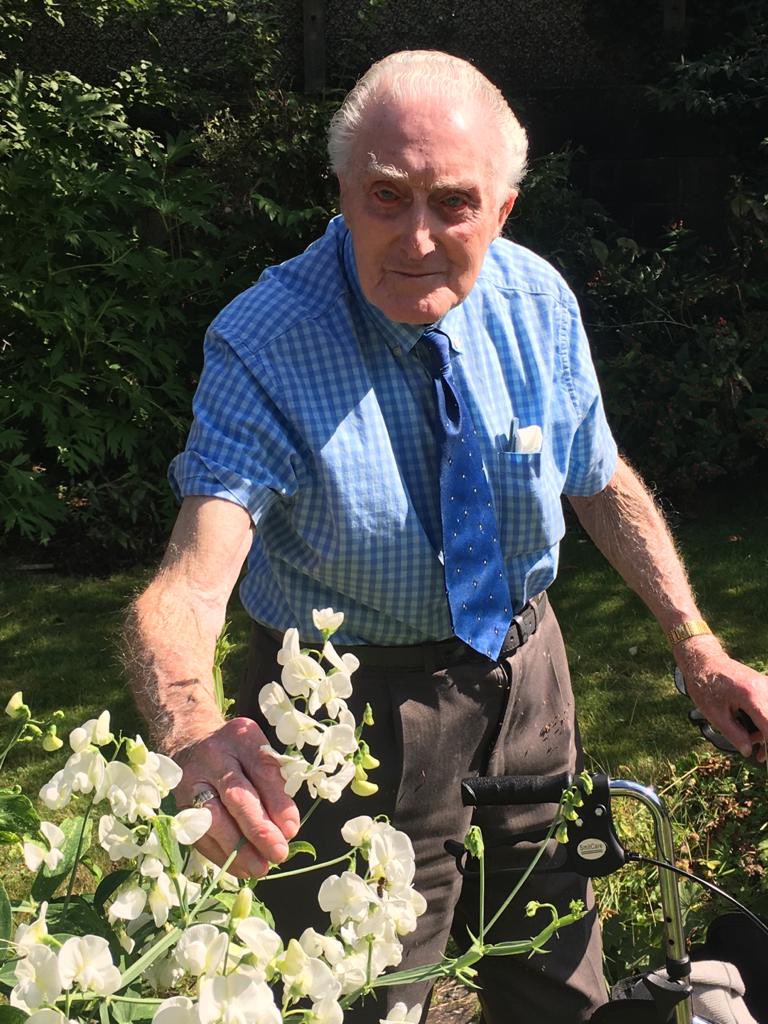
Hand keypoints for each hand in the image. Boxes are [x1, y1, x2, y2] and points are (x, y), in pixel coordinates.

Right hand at [171, 717, 299, 877]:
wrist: (190, 742)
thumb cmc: (236, 751)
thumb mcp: (259, 751)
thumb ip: (274, 782)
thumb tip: (287, 828)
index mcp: (240, 738)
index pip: (262, 769)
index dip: (277, 801)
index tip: (291, 829)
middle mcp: (213, 757)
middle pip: (236, 796)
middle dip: (258, 829)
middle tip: (279, 852)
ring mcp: (192, 782)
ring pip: (214, 819)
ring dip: (238, 849)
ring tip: (260, 868)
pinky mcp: (180, 806)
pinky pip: (200, 835)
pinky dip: (221, 855)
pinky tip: (241, 868)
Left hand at [675, 636, 767, 760]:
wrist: (704, 662)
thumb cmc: (706, 686)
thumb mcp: (715, 714)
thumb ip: (734, 734)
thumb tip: (748, 751)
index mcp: (751, 696)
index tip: (766, 759)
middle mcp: (764, 688)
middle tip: (761, 757)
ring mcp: (766, 685)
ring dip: (766, 732)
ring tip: (750, 741)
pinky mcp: (764, 686)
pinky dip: (765, 721)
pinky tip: (753, 731)